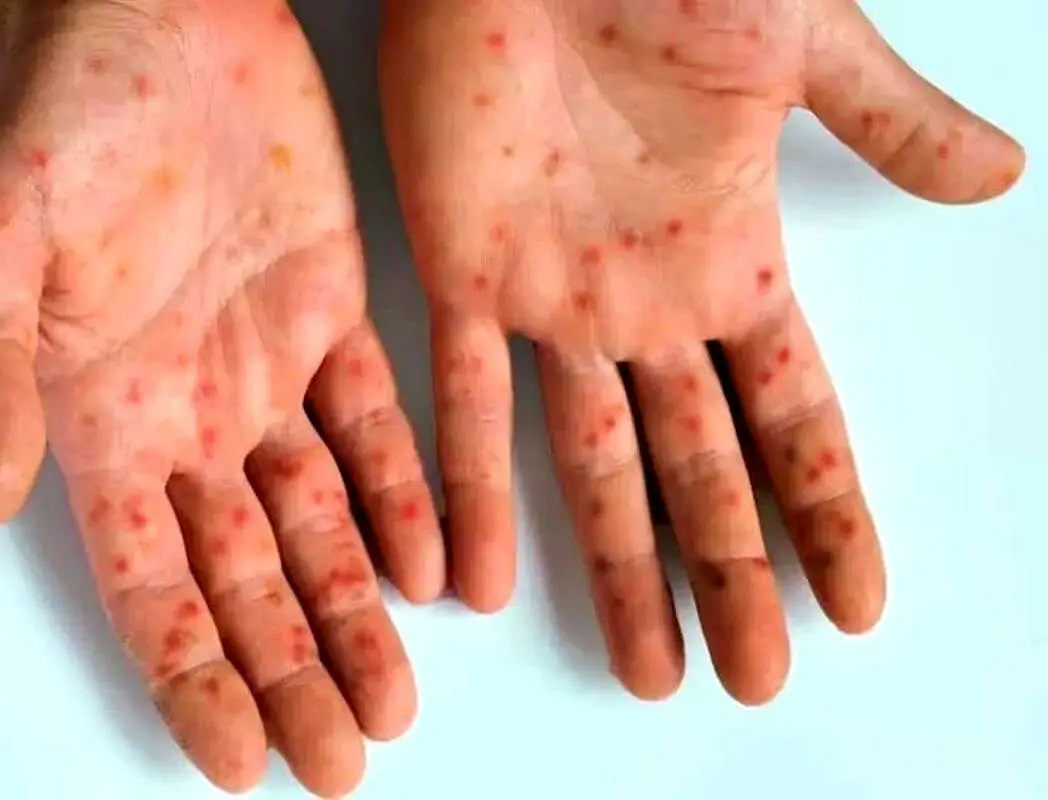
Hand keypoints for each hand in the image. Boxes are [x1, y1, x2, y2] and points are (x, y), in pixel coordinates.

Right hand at [0, 1, 443, 794]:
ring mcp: (267, 374)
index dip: (194, 678)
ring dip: (358, 614)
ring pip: (321, 525)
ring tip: (398, 697)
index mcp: (104, 418)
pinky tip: (440, 571)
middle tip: (347, 762)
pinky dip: (407, 502)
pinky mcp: (335, 317)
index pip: (150, 587)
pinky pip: (380, 432)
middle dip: (292, 676)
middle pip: (247, 581)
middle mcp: (190, 416)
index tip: (244, 762)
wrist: (160, 24)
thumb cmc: (69, 116)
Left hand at [379, 0, 1021, 702]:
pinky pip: (464, 404)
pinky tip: (476, 583)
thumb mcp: (805, 49)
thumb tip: (1001, 176)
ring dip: (617, 568)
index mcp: (731, 258)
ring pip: (592, 465)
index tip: (856, 604)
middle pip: (701, 471)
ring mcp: (556, 302)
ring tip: (644, 665)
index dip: (826, 510)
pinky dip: (472, 492)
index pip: (796, 416)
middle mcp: (646, 303)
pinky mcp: (465, 275)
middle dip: (729, 573)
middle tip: (751, 677)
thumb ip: (885, 123)